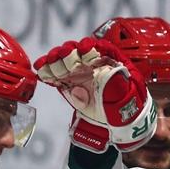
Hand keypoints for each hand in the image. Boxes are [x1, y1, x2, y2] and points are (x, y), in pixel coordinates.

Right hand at [34, 37, 155, 151]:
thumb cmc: (126, 105)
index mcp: (110, 61)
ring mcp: (77, 72)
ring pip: (63, 61)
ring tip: (47, 64)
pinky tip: (40, 70)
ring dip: (54, 60)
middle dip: (69, 52)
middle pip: (77, 51)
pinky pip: (55, 75)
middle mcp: (91, 63)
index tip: (84, 48)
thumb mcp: (129, 95)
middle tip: (62, 55)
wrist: (116, 122)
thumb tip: (107, 75)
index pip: (100, 48)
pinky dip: (47, 72)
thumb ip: (119, 85)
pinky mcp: (66, 83)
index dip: (90, 46)